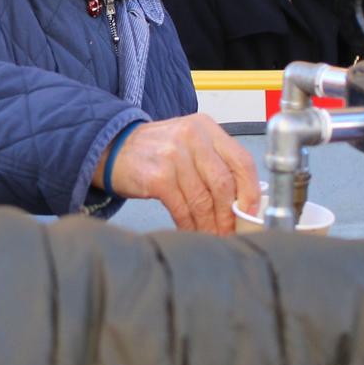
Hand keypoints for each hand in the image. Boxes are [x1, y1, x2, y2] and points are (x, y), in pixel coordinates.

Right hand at [102, 114, 260, 233]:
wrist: (110, 148)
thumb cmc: (155, 151)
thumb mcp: (189, 145)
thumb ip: (215, 164)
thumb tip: (243, 202)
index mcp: (206, 128)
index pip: (242, 161)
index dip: (251, 192)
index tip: (252, 213)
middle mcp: (192, 137)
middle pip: (224, 184)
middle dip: (230, 215)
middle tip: (231, 232)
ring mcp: (173, 156)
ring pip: (203, 200)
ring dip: (210, 224)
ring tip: (213, 236)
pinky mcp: (156, 176)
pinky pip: (182, 209)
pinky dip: (190, 225)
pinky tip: (192, 232)